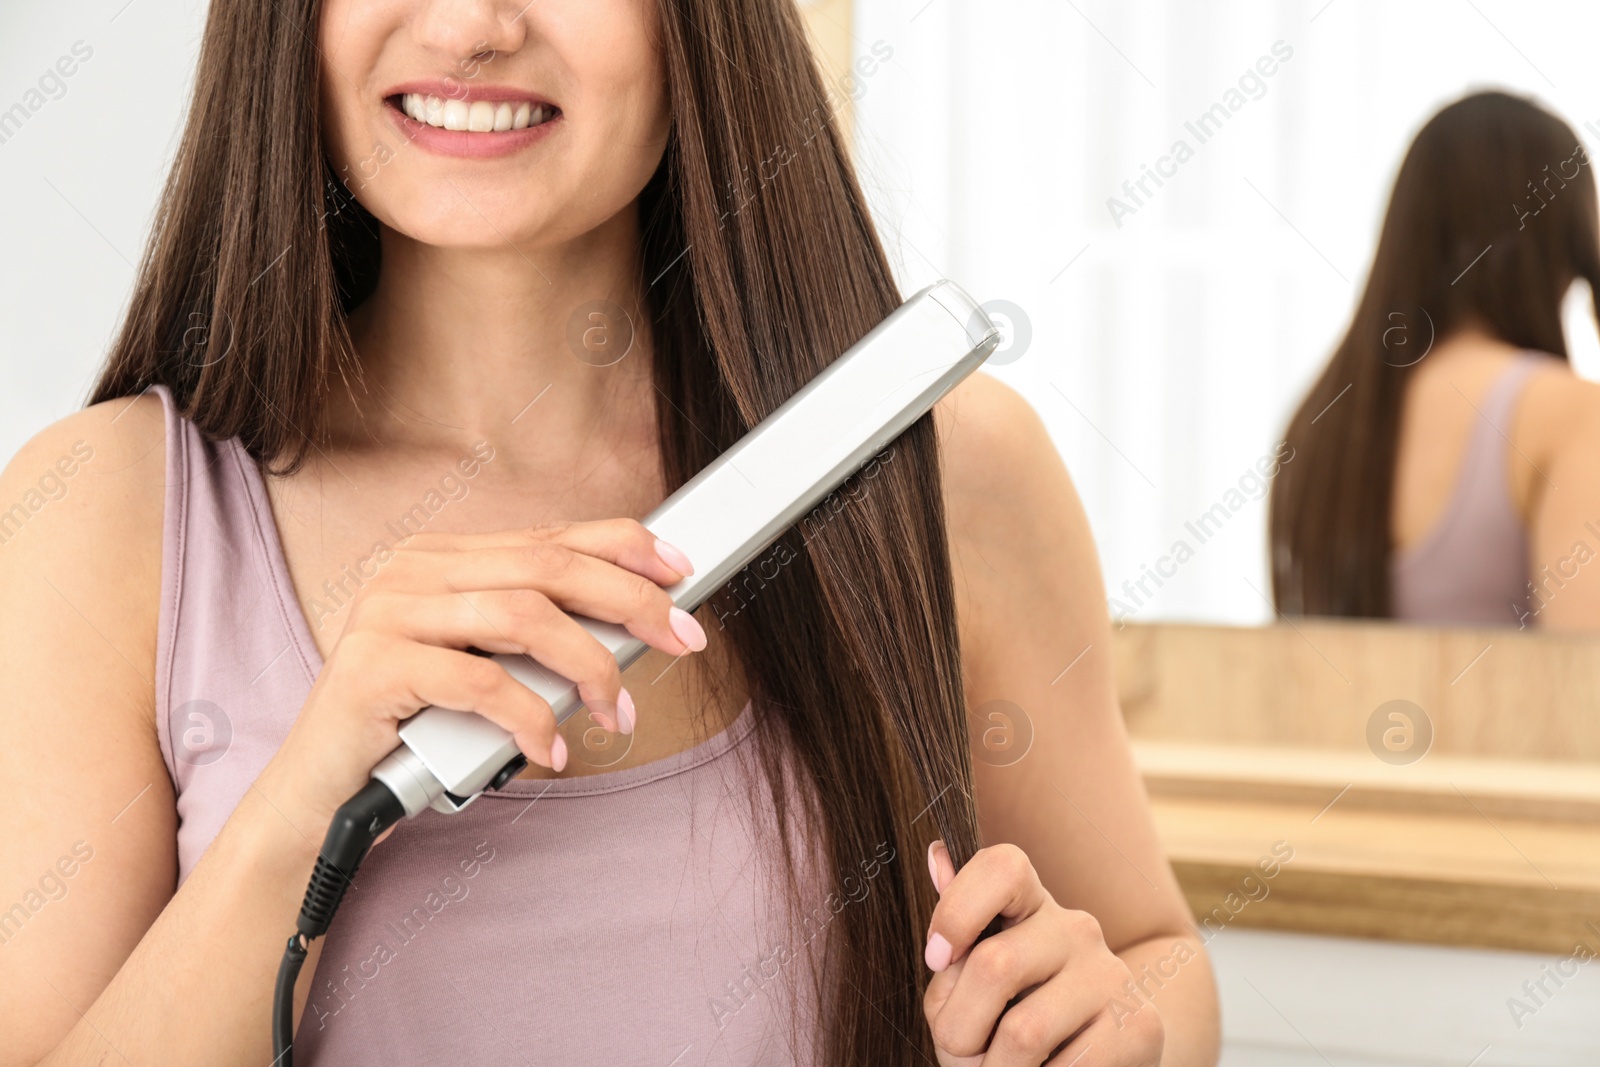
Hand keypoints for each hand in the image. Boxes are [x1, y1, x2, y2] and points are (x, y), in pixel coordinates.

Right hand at [255, 520, 705, 833]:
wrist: (320, 797)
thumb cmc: (416, 732)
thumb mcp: (486, 670)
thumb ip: (539, 639)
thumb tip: (638, 627)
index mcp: (444, 558)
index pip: (552, 535)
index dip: (625, 548)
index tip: (681, 572)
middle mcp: (414, 569)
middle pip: (549, 566)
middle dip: (631, 601)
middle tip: (682, 639)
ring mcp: (388, 611)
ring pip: (524, 615)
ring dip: (589, 667)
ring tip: (617, 715)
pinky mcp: (373, 666)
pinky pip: (480, 682)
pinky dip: (530, 717)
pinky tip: (551, 749)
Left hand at [923, 842, 1163, 1065]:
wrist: (1101, 1063)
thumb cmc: (1015, 1023)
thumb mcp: (972, 990)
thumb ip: (955, 950)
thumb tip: (936, 855)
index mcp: (1030, 906)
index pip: (1002, 868)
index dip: (958, 909)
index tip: (935, 958)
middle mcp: (1076, 929)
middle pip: (995, 964)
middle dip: (960, 1029)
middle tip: (963, 1053)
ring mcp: (1112, 974)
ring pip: (1023, 1032)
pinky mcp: (1139, 1026)